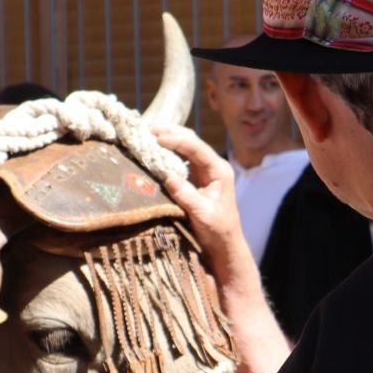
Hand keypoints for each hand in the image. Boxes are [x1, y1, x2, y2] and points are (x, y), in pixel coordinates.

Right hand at [153, 126, 251, 280]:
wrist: (224, 243)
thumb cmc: (218, 230)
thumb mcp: (202, 214)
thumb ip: (187, 196)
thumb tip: (168, 178)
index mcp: (219, 170)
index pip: (197, 148)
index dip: (177, 140)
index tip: (158, 137)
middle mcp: (213, 166)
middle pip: (191, 140)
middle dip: (171, 133)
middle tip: (148, 129)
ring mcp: (205, 170)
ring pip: (186, 146)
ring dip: (168, 138)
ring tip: (148, 134)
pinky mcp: (196, 177)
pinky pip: (181, 157)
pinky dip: (168, 151)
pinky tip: (154, 149)